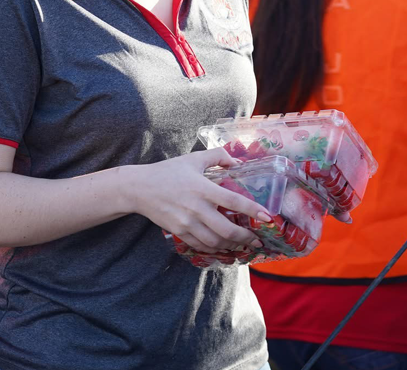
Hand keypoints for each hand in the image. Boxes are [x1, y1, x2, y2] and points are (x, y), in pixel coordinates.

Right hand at [124, 148, 271, 253]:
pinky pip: (201, 245)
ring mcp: (187, 223)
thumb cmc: (168, 171)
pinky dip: (215, 249)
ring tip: (243, 245)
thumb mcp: (193, 159)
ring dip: (232, 246)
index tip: (267, 217)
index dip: (252, 210)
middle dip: (246, 237)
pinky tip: (223, 247)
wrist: (139, 188)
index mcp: (203, 188)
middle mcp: (196, 208)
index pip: (233, 201)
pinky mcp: (179, 232)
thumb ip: (217, 156)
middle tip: (258, 239)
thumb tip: (237, 161)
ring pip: (215, 242)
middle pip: (227, 230)